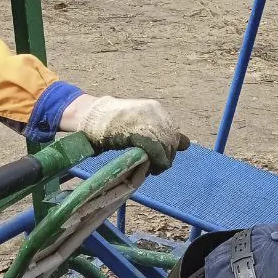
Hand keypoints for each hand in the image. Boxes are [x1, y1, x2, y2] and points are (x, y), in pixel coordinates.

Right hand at [60, 94, 190, 173]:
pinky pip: (155, 149)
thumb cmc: (113, 123)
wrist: (90, 116)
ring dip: (161, 161)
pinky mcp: (137, 130)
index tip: (159, 158)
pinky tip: (149, 167)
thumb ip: (162, 133)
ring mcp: (146, 120)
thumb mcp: (142, 124)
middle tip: (155, 167)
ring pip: (165, 146)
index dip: (169, 150)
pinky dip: (155, 161)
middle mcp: (154, 112)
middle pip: (171, 142)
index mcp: (156, 109)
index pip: (174, 134)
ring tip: (152, 169)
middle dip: (166, 157)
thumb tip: (187, 144)